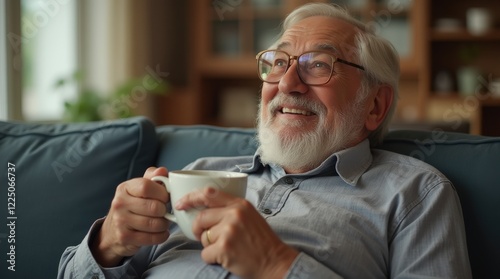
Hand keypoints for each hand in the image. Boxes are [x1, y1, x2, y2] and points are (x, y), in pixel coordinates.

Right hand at [91, 167, 169, 266]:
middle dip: (165, 210)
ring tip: (163, 222)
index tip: (165, 197)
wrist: (112, 231)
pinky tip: (161, 232)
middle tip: (164, 211)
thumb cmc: (133, 205)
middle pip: (154, 207)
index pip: (147, 186)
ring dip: (164, 224)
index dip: (162, 193)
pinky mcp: (125, 237)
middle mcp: (120, 203)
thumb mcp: (140, 188)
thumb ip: (153, 178)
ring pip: (155, 224)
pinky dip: (161, 236)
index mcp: (125, 188)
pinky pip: (152, 238)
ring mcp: (120, 221)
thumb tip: (163, 171)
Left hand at [175, 187, 298, 278]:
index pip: (209, 193)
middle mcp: (235, 214)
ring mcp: (229, 230)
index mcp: (240, 204)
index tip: (181, 203)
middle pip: (201, 218)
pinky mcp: (225, 248)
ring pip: (203, 237)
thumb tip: (203, 209)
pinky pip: (205, 253)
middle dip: (198, 229)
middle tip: (204, 236)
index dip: (191, 198)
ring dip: (210, 246)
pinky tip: (226, 258)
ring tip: (227, 248)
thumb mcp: (250, 216)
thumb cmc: (261, 240)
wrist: (275, 261)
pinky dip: (212, 258)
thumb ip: (230, 209)